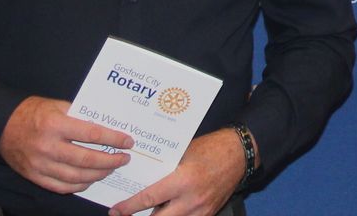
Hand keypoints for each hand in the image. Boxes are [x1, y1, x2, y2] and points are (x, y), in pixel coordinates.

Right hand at [0, 96, 131, 193]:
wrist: (2, 126)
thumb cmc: (33, 112)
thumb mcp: (57, 105)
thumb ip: (80, 115)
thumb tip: (106, 123)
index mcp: (55, 124)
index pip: (92, 134)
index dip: (113, 139)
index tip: (128, 142)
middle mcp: (48, 146)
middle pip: (86, 160)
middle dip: (110, 161)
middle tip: (124, 158)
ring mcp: (40, 164)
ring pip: (75, 177)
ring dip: (97, 175)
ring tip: (110, 169)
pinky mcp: (34, 176)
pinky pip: (61, 186)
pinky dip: (78, 186)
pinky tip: (90, 180)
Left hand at [107, 128, 247, 215]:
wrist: (240, 153)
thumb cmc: (212, 148)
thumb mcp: (184, 153)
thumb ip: (166, 168)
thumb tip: (144, 175)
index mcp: (184, 180)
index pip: (150, 198)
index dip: (130, 207)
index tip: (116, 210)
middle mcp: (192, 199)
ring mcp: (201, 210)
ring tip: (147, 212)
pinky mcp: (208, 214)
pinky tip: (169, 210)